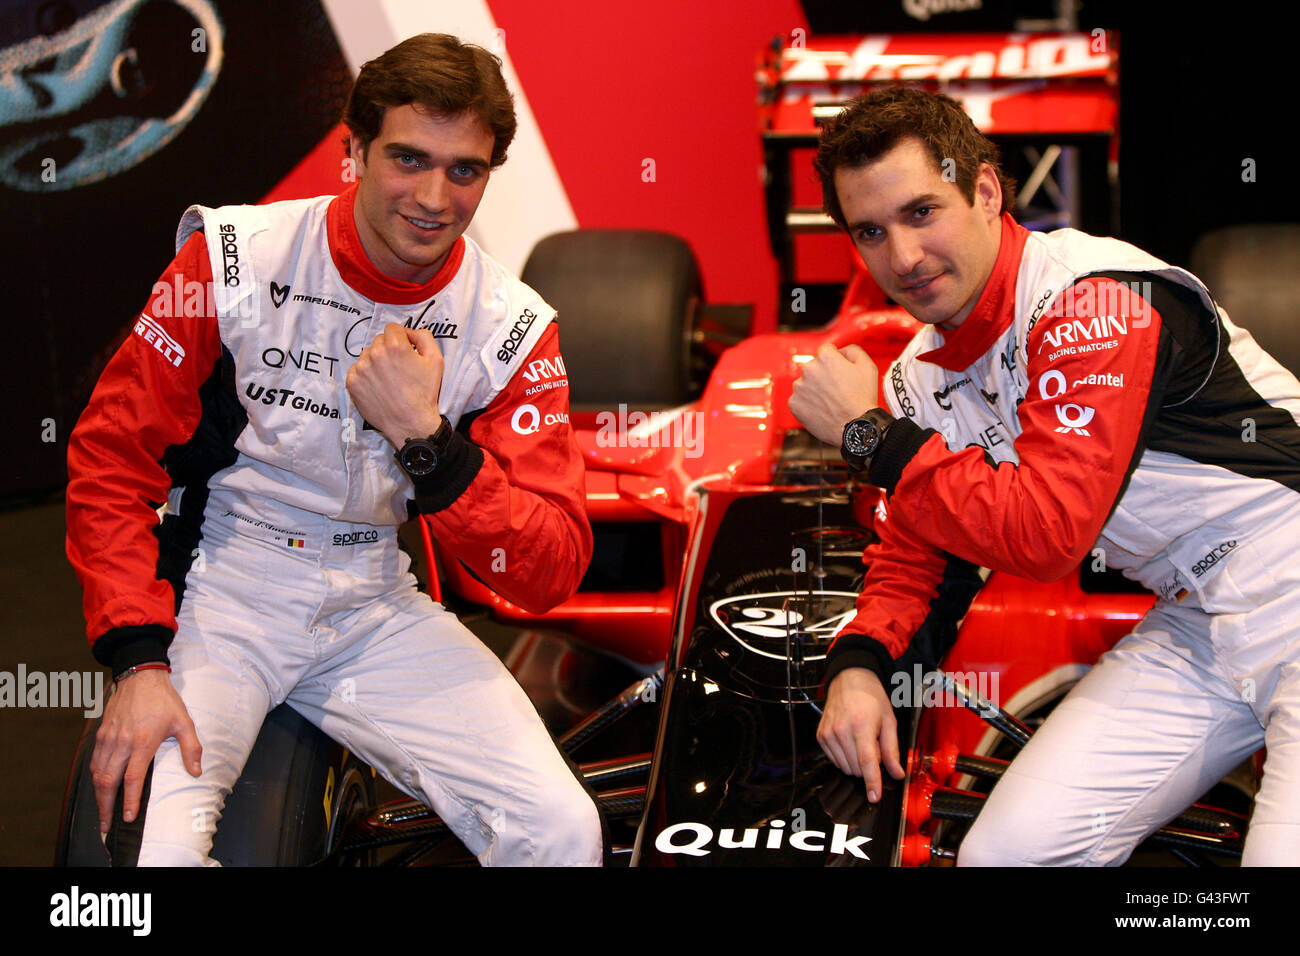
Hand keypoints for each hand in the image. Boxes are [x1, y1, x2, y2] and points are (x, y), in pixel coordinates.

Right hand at [91, 669, 201, 832]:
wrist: (140, 677)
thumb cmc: (164, 700)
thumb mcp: (184, 721)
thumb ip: (191, 748)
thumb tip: (196, 772)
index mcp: (143, 741)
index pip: (132, 778)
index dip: (129, 800)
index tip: (128, 817)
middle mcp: (122, 742)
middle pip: (108, 781)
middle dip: (105, 806)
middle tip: (105, 825)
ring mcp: (109, 738)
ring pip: (97, 772)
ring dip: (98, 794)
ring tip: (102, 811)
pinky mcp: (101, 733)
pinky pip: (94, 760)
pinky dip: (95, 777)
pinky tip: (100, 786)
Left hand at [345, 323, 445, 447]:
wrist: (410, 423)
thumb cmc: (424, 394)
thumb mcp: (436, 361)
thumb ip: (424, 337)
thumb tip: (411, 332)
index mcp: (395, 346)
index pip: (392, 328)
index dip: (401, 337)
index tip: (405, 348)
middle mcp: (375, 354)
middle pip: (379, 340)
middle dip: (388, 349)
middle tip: (398, 367)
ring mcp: (361, 369)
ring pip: (367, 354)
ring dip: (376, 361)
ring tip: (388, 379)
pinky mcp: (352, 382)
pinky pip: (357, 369)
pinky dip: (366, 375)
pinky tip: (378, 386)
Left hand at [789, 343, 880, 444]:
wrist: (855, 427)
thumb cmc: (862, 398)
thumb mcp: (867, 366)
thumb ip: (852, 350)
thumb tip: (840, 351)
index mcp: (825, 357)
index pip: (825, 351)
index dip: (835, 361)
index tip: (840, 373)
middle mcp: (809, 369)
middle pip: (814, 367)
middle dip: (823, 375)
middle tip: (836, 390)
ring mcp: (799, 387)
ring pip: (805, 384)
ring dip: (814, 389)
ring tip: (830, 402)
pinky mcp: (794, 404)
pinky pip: (799, 400)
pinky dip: (808, 404)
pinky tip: (822, 410)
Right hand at [816, 667, 903, 801]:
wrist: (849, 681)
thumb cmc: (870, 698)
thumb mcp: (889, 721)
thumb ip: (892, 749)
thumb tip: (897, 772)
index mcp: (861, 725)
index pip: (866, 762)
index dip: (872, 782)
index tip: (874, 796)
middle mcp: (841, 730)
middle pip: (857, 768)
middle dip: (869, 765)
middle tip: (873, 745)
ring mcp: (828, 734)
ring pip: (846, 768)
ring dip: (857, 762)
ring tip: (861, 741)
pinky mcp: (821, 737)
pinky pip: (835, 761)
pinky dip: (845, 758)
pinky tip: (850, 742)